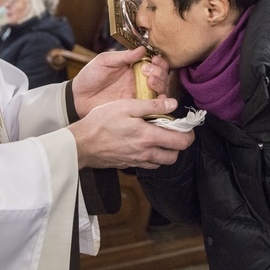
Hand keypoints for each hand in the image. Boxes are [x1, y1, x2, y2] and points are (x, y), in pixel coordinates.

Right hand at [67, 97, 194, 168]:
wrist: (80, 143)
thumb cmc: (101, 122)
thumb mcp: (126, 106)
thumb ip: (152, 106)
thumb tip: (173, 105)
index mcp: (148, 137)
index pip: (181, 142)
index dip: (188, 134)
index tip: (185, 125)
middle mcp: (145, 153)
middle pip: (174, 156)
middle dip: (178, 144)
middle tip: (172, 130)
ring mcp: (136, 161)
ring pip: (162, 162)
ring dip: (165, 151)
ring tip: (158, 137)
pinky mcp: (128, 165)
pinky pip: (148, 164)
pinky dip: (152, 157)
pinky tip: (144, 144)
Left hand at [72, 47, 170, 116]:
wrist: (77, 98)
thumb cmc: (89, 77)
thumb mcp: (104, 61)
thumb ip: (123, 56)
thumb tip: (141, 49)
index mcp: (133, 66)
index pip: (153, 62)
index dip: (157, 61)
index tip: (153, 59)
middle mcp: (138, 80)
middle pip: (161, 75)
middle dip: (159, 72)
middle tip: (148, 71)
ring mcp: (138, 94)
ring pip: (160, 89)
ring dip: (160, 84)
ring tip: (151, 82)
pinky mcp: (135, 107)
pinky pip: (152, 105)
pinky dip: (159, 102)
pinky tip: (158, 99)